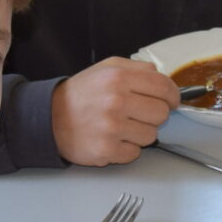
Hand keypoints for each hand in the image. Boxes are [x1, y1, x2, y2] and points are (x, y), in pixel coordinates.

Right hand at [51, 58, 175, 165]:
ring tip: (121, 126)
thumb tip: (163, 79)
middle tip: (139, 114)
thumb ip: (138, 68)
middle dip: (154, 115)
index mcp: (118, 78)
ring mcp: (112, 128)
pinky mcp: (107, 150)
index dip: (173, 95)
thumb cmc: (81, 94)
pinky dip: (127, 148)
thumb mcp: (106, 68)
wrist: (48, 118)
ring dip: (140, 133)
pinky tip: (113, 139)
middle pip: (161, 113)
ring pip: (151, 136)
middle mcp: (116, 101)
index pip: (164, 87)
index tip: (172, 101)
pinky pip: (135, 153)